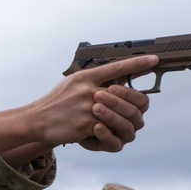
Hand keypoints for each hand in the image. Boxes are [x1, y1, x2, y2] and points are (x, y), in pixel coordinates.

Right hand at [30, 54, 157, 151]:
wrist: (36, 119)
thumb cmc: (55, 102)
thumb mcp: (72, 84)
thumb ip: (93, 81)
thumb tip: (117, 79)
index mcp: (85, 77)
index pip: (116, 67)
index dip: (137, 63)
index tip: (154, 59)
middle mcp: (88, 90)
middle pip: (124, 94)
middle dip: (130, 101)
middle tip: (130, 106)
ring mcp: (87, 107)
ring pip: (118, 113)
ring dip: (117, 118)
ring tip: (111, 120)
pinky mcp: (85, 124)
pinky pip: (106, 128)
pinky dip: (103, 130)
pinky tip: (94, 129)